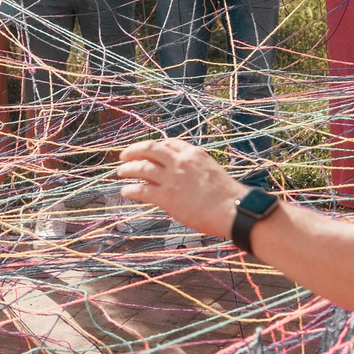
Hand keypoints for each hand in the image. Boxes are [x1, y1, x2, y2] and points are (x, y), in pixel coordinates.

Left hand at [115, 138, 242, 239]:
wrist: (233, 210)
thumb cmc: (229, 197)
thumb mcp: (213, 171)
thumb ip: (197, 169)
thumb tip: (187, 176)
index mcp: (194, 153)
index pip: (169, 143)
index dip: (155, 146)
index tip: (148, 152)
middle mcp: (180, 162)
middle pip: (150, 149)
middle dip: (134, 150)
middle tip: (123, 156)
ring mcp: (172, 178)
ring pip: (141, 168)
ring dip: (127, 169)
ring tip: (120, 172)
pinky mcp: (167, 197)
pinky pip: (141, 190)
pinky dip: (130, 190)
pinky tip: (125, 192)